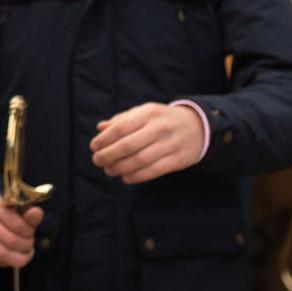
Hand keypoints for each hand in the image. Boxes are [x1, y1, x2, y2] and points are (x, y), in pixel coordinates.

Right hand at [0, 193, 41, 267]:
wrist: (0, 224)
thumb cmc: (16, 218)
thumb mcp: (25, 215)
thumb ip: (31, 215)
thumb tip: (36, 212)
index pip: (13, 222)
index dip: (27, 231)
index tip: (32, 232)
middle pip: (9, 240)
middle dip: (25, 245)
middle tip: (30, 244)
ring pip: (2, 253)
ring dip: (19, 257)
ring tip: (25, 252)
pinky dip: (8, 262)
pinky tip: (12, 255)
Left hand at [90, 103, 205, 183]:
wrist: (197, 126)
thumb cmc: (162, 119)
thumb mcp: (144, 113)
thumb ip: (122, 120)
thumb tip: (100, 128)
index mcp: (148, 113)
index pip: (121, 127)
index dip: (105, 139)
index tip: (94, 147)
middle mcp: (159, 128)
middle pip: (129, 145)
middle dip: (109, 155)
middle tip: (97, 161)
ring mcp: (170, 144)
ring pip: (140, 160)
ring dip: (120, 168)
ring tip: (109, 170)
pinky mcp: (178, 160)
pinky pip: (154, 171)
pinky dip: (137, 176)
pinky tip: (125, 178)